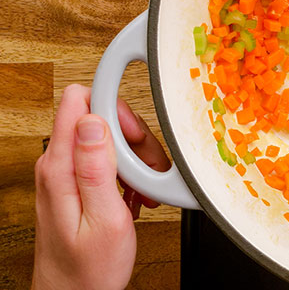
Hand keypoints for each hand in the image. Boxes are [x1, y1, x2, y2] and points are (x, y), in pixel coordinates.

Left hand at [32, 84, 169, 289]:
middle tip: (147, 169)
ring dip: (134, 158)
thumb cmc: (88, 269)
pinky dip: (128, 172)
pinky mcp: (76, 183)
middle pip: (100, 118)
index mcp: (61, 167)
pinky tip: (133, 194)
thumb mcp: (105, 219)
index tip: (136, 124)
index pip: (79, 101)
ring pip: (108, 138)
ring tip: (142, 188)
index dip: (113, 104)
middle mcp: (58, 164)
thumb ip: (97, 167)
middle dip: (133, 137)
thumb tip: (94, 120)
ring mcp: (65, 173)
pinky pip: (107, 159)